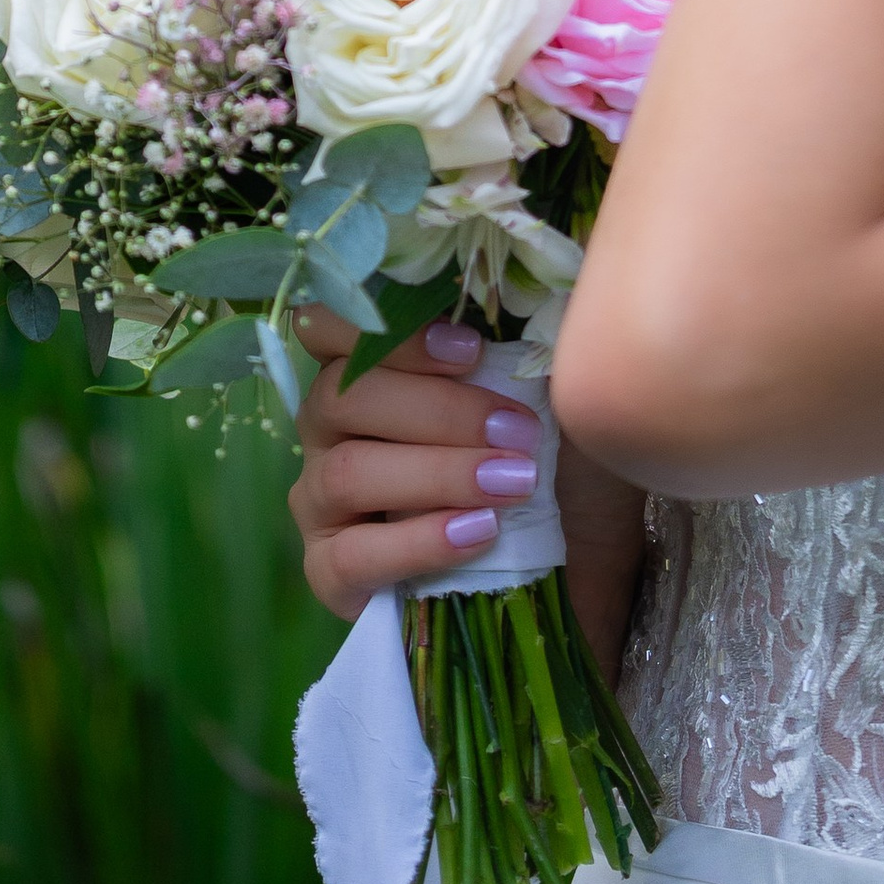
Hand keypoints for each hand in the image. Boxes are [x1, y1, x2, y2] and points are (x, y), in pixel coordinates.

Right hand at [287, 311, 649, 670]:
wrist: (564, 558)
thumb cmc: (537, 454)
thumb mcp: (534, 392)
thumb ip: (509, 350)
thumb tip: (528, 310)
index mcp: (362, 366)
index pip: (328, 324)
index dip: (389, 332)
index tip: (471, 350)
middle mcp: (326, 426)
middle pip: (344, 396)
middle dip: (440, 410)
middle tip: (518, 430)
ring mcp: (319, 501)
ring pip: (346, 472)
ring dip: (436, 474)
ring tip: (511, 483)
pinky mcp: (327, 573)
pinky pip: (350, 556)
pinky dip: (419, 541)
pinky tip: (477, 532)